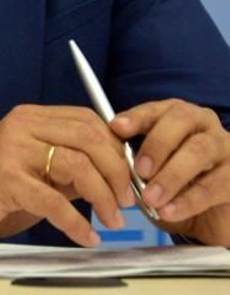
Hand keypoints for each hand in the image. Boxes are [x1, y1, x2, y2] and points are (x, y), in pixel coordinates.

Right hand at [0, 104, 135, 249]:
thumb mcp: (33, 170)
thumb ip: (68, 166)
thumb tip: (116, 175)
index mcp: (28, 119)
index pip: (87, 120)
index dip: (117, 148)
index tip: (133, 176)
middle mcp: (20, 127)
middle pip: (89, 138)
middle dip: (119, 172)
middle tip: (129, 201)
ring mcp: (10, 151)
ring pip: (78, 166)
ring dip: (104, 198)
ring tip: (113, 220)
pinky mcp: (4, 180)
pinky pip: (55, 201)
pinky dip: (77, 223)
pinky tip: (86, 236)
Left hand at [113, 99, 229, 244]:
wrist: (210, 220)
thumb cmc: (176, 187)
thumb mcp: (151, 172)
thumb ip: (134, 162)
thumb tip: (112, 161)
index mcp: (179, 117)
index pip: (158, 109)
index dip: (137, 117)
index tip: (116, 128)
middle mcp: (204, 125)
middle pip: (181, 120)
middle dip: (156, 143)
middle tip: (139, 170)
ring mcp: (225, 148)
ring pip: (199, 150)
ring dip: (171, 175)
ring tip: (151, 197)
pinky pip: (214, 185)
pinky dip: (188, 200)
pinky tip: (169, 211)